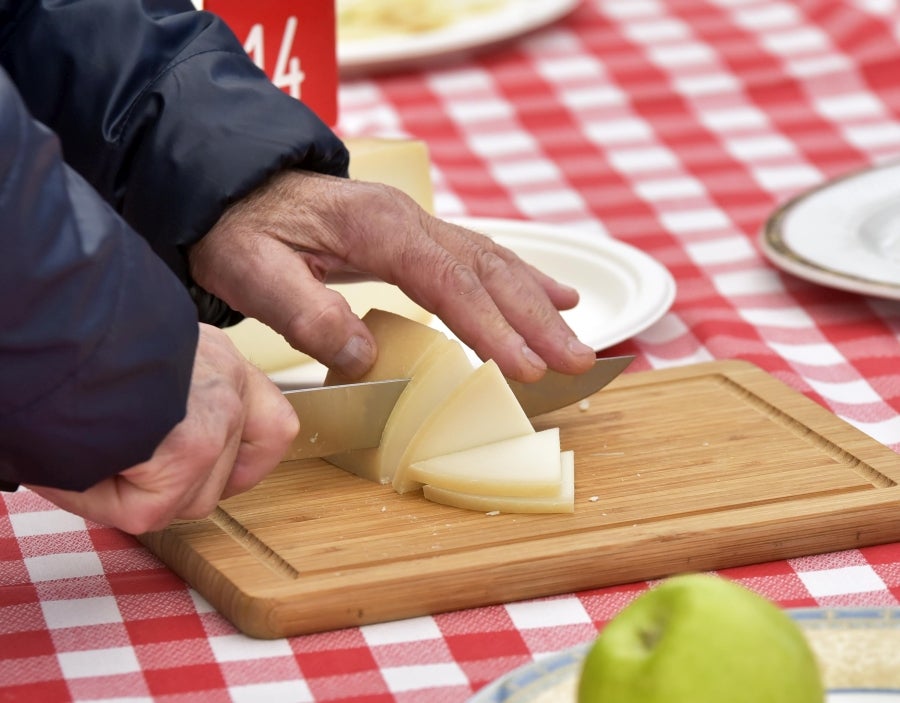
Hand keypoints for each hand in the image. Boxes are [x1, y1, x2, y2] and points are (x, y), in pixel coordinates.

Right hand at [25, 324, 297, 533]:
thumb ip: (172, 406)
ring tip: (89, 450)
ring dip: (133, 494)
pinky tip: (78, 464)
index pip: (272, 427)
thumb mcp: (138, 365)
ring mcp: (216, 418)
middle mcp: (228, 382)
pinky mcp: (186, 451)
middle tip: (117, 461)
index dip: (240, 465)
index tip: (196, 472)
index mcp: (217, 361)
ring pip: (189, 500)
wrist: (37, 323)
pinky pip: (148, 510)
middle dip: (172, 488)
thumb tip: (159, 459)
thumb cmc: (65, 344)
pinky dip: (102, 500)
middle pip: (225, 476)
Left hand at [188, 170, 596, 382]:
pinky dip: (523, 280)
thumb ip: (306, 313)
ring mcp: (417, 225)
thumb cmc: (240, 230)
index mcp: (376, 228)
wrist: (232, 187)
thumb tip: (365, 357)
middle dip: (535, 319)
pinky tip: (555, 296)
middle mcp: (409, 221)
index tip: (523, 368)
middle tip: (574, 362)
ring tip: (576, 339)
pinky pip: (481, 257)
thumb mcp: (251, 273)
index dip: (489, 326)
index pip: (447, 281)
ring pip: (494, 261)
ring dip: (538, 303)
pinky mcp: (416, 238)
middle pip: (487, 269)